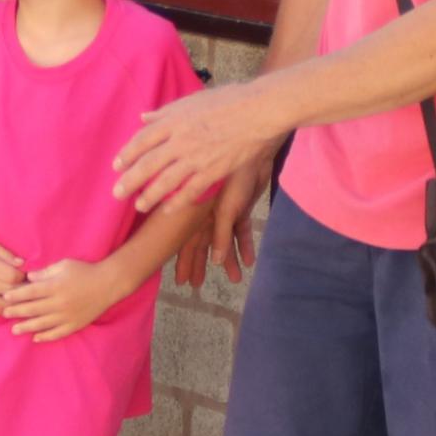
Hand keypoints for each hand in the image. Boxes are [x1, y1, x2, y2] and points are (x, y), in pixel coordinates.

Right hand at [0, 227, 25, 320]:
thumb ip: (6, 254)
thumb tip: (23, 264)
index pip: (12, 277)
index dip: (23, 277)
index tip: (27, 274)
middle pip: (8, 292)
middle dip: (21, 291)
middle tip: (27, 288)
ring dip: (11, 304)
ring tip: (18, 299)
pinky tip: (3, 306)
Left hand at [3, 253, 128, 341]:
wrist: (108, 284)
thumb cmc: (84, 271)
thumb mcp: (64, 265)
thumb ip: (45, 272)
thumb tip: (28, 278)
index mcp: (56, 286)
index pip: (30, 292)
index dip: (16, 295)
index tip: (5, 297)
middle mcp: (60, 303)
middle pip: (33, 309)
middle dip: (17, 312)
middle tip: (4, 314)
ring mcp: (67, 316)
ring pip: (43, 324)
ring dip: (27, 327)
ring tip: (14, 329)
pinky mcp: (75, 324)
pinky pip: (58, 333)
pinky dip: (46, 336)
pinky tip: (36, 338)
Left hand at [111, 80, 279, 215]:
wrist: (258, 111)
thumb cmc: (229, 100)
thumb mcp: (193, 100)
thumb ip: (166, 111)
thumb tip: (143, 117)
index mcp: (174, 120)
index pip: (142, 139)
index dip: (127, 154)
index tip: (117, 165)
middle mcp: (181, 140)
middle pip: (148, 164)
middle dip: (130, 181)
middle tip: (117, 193)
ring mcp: (197, 157)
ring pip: (166, 181)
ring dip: (149, 196)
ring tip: (139, 206)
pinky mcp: (213, 171)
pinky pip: (190, 191)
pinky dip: (177, 202)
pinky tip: (168, 211)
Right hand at [168, 142, 276, 285]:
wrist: (253, 150)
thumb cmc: (233, 173)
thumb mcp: (226, 207)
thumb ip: (220, 232)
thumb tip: (217, 261)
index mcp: (198, 214)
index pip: (188, 243)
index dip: (185, 261)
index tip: (181, 281)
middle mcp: (209, 215)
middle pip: (202, 245)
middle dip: (199, 264)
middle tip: (196, 285)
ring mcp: (225, 212)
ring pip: (224, 241)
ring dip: (229, 260)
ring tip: (235, 279)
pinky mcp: (242, 209)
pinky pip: (242, 231)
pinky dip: (245, 245)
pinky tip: (250, 261)